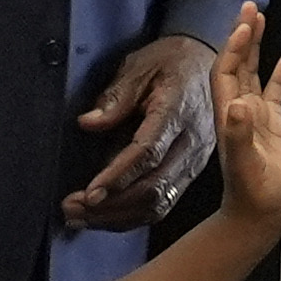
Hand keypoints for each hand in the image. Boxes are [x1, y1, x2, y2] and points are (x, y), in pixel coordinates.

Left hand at [66, 32, 214, 226]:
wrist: (209, 63)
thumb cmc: (171, 61)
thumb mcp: (141, 65)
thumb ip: (117, 96)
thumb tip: (88, 123)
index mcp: (178, 112)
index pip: (148, 153)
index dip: (118, 177)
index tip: (89, 194)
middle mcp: (191, 143)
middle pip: (154, 188)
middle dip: (111, 205)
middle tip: (72, 209)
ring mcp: (194, 162)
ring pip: (159, 203)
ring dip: (118, 217)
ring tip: (80, 218)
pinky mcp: (190, 172)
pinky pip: (163, 203)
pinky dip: (132, 216)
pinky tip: (105, 218)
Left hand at [208, 3, 280, 236]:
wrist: (261, 217)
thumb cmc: (253, 195)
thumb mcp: (247, 166)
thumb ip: (241, 136)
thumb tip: (239, 103)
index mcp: (230, 116)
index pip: (227, 72)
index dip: (233, 48)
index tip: (244, 24)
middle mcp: (240, 112)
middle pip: (238, 65)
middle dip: (243, 35)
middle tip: (250, 5)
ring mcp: (256, 119)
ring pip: (253, 74)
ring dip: (256, 48)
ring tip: (261, 19)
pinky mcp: (273, 129)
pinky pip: (274, 95)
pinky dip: (278, 77)